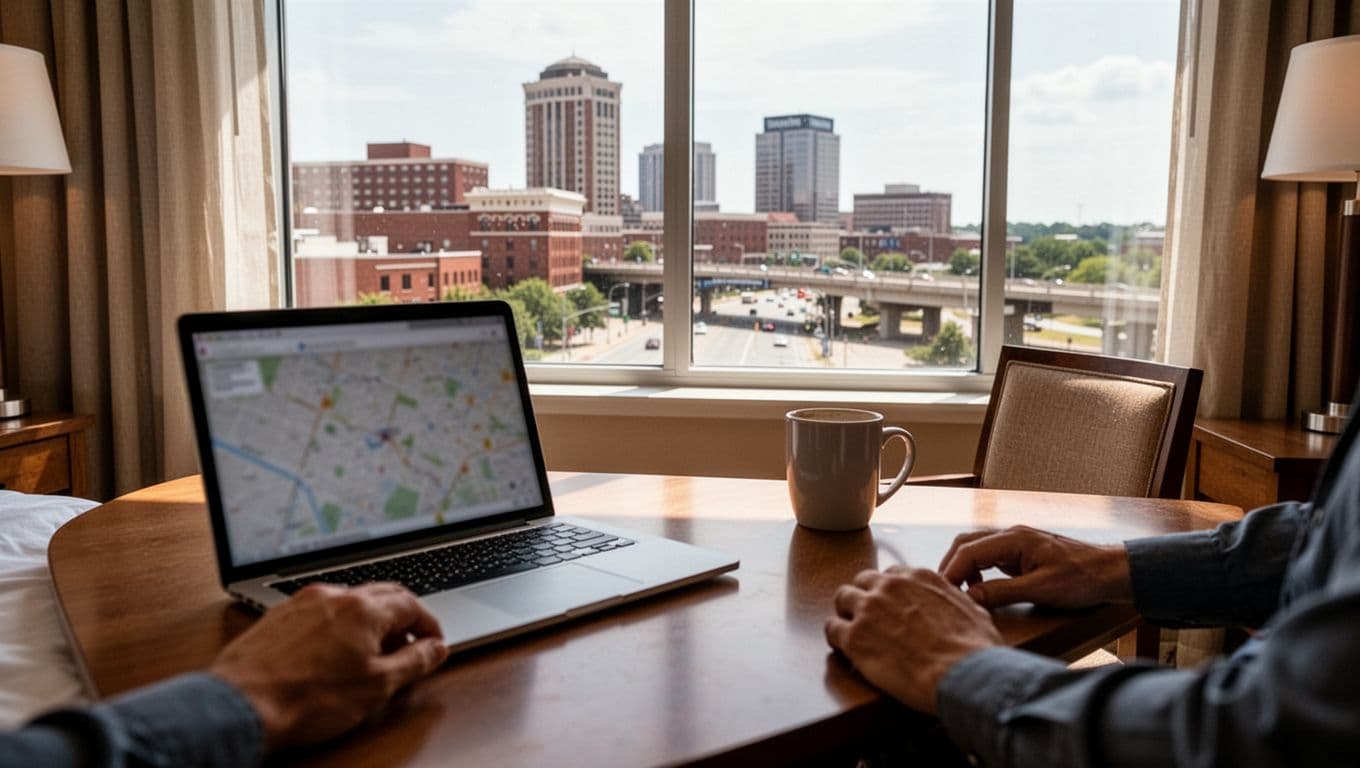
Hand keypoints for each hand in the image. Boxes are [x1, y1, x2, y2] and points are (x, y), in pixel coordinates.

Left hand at [211, 582, 447, 749]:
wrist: (241, 705)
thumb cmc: (307, 699)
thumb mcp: (377, 687)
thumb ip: (414, 662)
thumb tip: (436, 649)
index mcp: (364, 609)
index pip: (412, 605)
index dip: (429, 626)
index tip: (433, 644)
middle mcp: (334, 596)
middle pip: (383, 594)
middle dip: (403, 617)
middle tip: (409, 644)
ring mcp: (303, 603)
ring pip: (350, 601)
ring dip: (369, 620)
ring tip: (369, 652)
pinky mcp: (279, 615)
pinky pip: (320, 611)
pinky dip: (338, 624)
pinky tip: (331, 651)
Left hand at [825, 567, 1001, 714]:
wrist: (964, 674)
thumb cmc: (975, 649)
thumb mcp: (973, 611)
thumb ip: (954, 601)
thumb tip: (957, 605)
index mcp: (918, 577)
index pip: (892, 575)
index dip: (889, 592)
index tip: (890, 606)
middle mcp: (890, 586)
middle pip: (863, 581)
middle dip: (864, 598)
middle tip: (869, 619)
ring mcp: (869, 609)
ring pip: (842, 598)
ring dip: (846, 614)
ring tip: (852, 632)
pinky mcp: (855, 636)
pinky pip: (831, 628)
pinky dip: (835, 638)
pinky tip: (843, 649)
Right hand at [937, 525, 1132, 609]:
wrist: (1112, 573)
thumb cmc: (1083, 578)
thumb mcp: (1040, 589)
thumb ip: (1001, 592)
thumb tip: (969, 598)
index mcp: (1014, 539)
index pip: (968, 551)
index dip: (951, 572)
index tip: (943, 593)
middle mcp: (1011, 536)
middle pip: (966, 545)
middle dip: (951, 567)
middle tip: (944, 593)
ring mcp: (1016, 545)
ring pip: (976, 550)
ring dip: (963, 569)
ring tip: (960, 593)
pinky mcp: (1021, 556)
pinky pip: (989, 559)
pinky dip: (977, 572)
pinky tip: (980, 588)